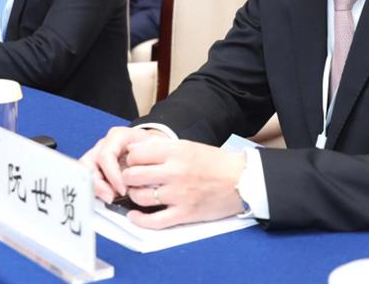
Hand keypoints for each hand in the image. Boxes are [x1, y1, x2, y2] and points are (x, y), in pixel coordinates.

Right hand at [80, 126, 166, 202]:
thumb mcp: (154, 150)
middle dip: (97, 184)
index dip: (112, 175)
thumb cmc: (153, 148)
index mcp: (117, 136)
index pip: (105, 155)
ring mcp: (97, 155)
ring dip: (96, 188)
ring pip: (85, 173)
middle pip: (88, 164)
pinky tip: (109, 198)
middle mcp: (103, 145)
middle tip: (110, 198)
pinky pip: (90, 180)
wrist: (153, 146)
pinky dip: (98, 191)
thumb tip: (139, 184)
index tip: (123, 190)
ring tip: (110, 199)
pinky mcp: (97, 168)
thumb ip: (147, 164)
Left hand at [120, 139, 246, 228]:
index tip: (132, 162)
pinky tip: (134, 216)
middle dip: (126, 177)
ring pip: (141, 197)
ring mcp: (179, 194)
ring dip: (133, 196)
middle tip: (130, 179)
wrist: (242, 180)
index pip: (137, 154)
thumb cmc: (214, 162)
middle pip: (133, 175)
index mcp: (176, 152)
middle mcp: (175, 172)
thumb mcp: (188, 146)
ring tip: (136, 193)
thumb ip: (161, 147)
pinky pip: (155, 221)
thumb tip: (133, 149)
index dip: (130, 158)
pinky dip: (140, 220)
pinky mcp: (185, 214)